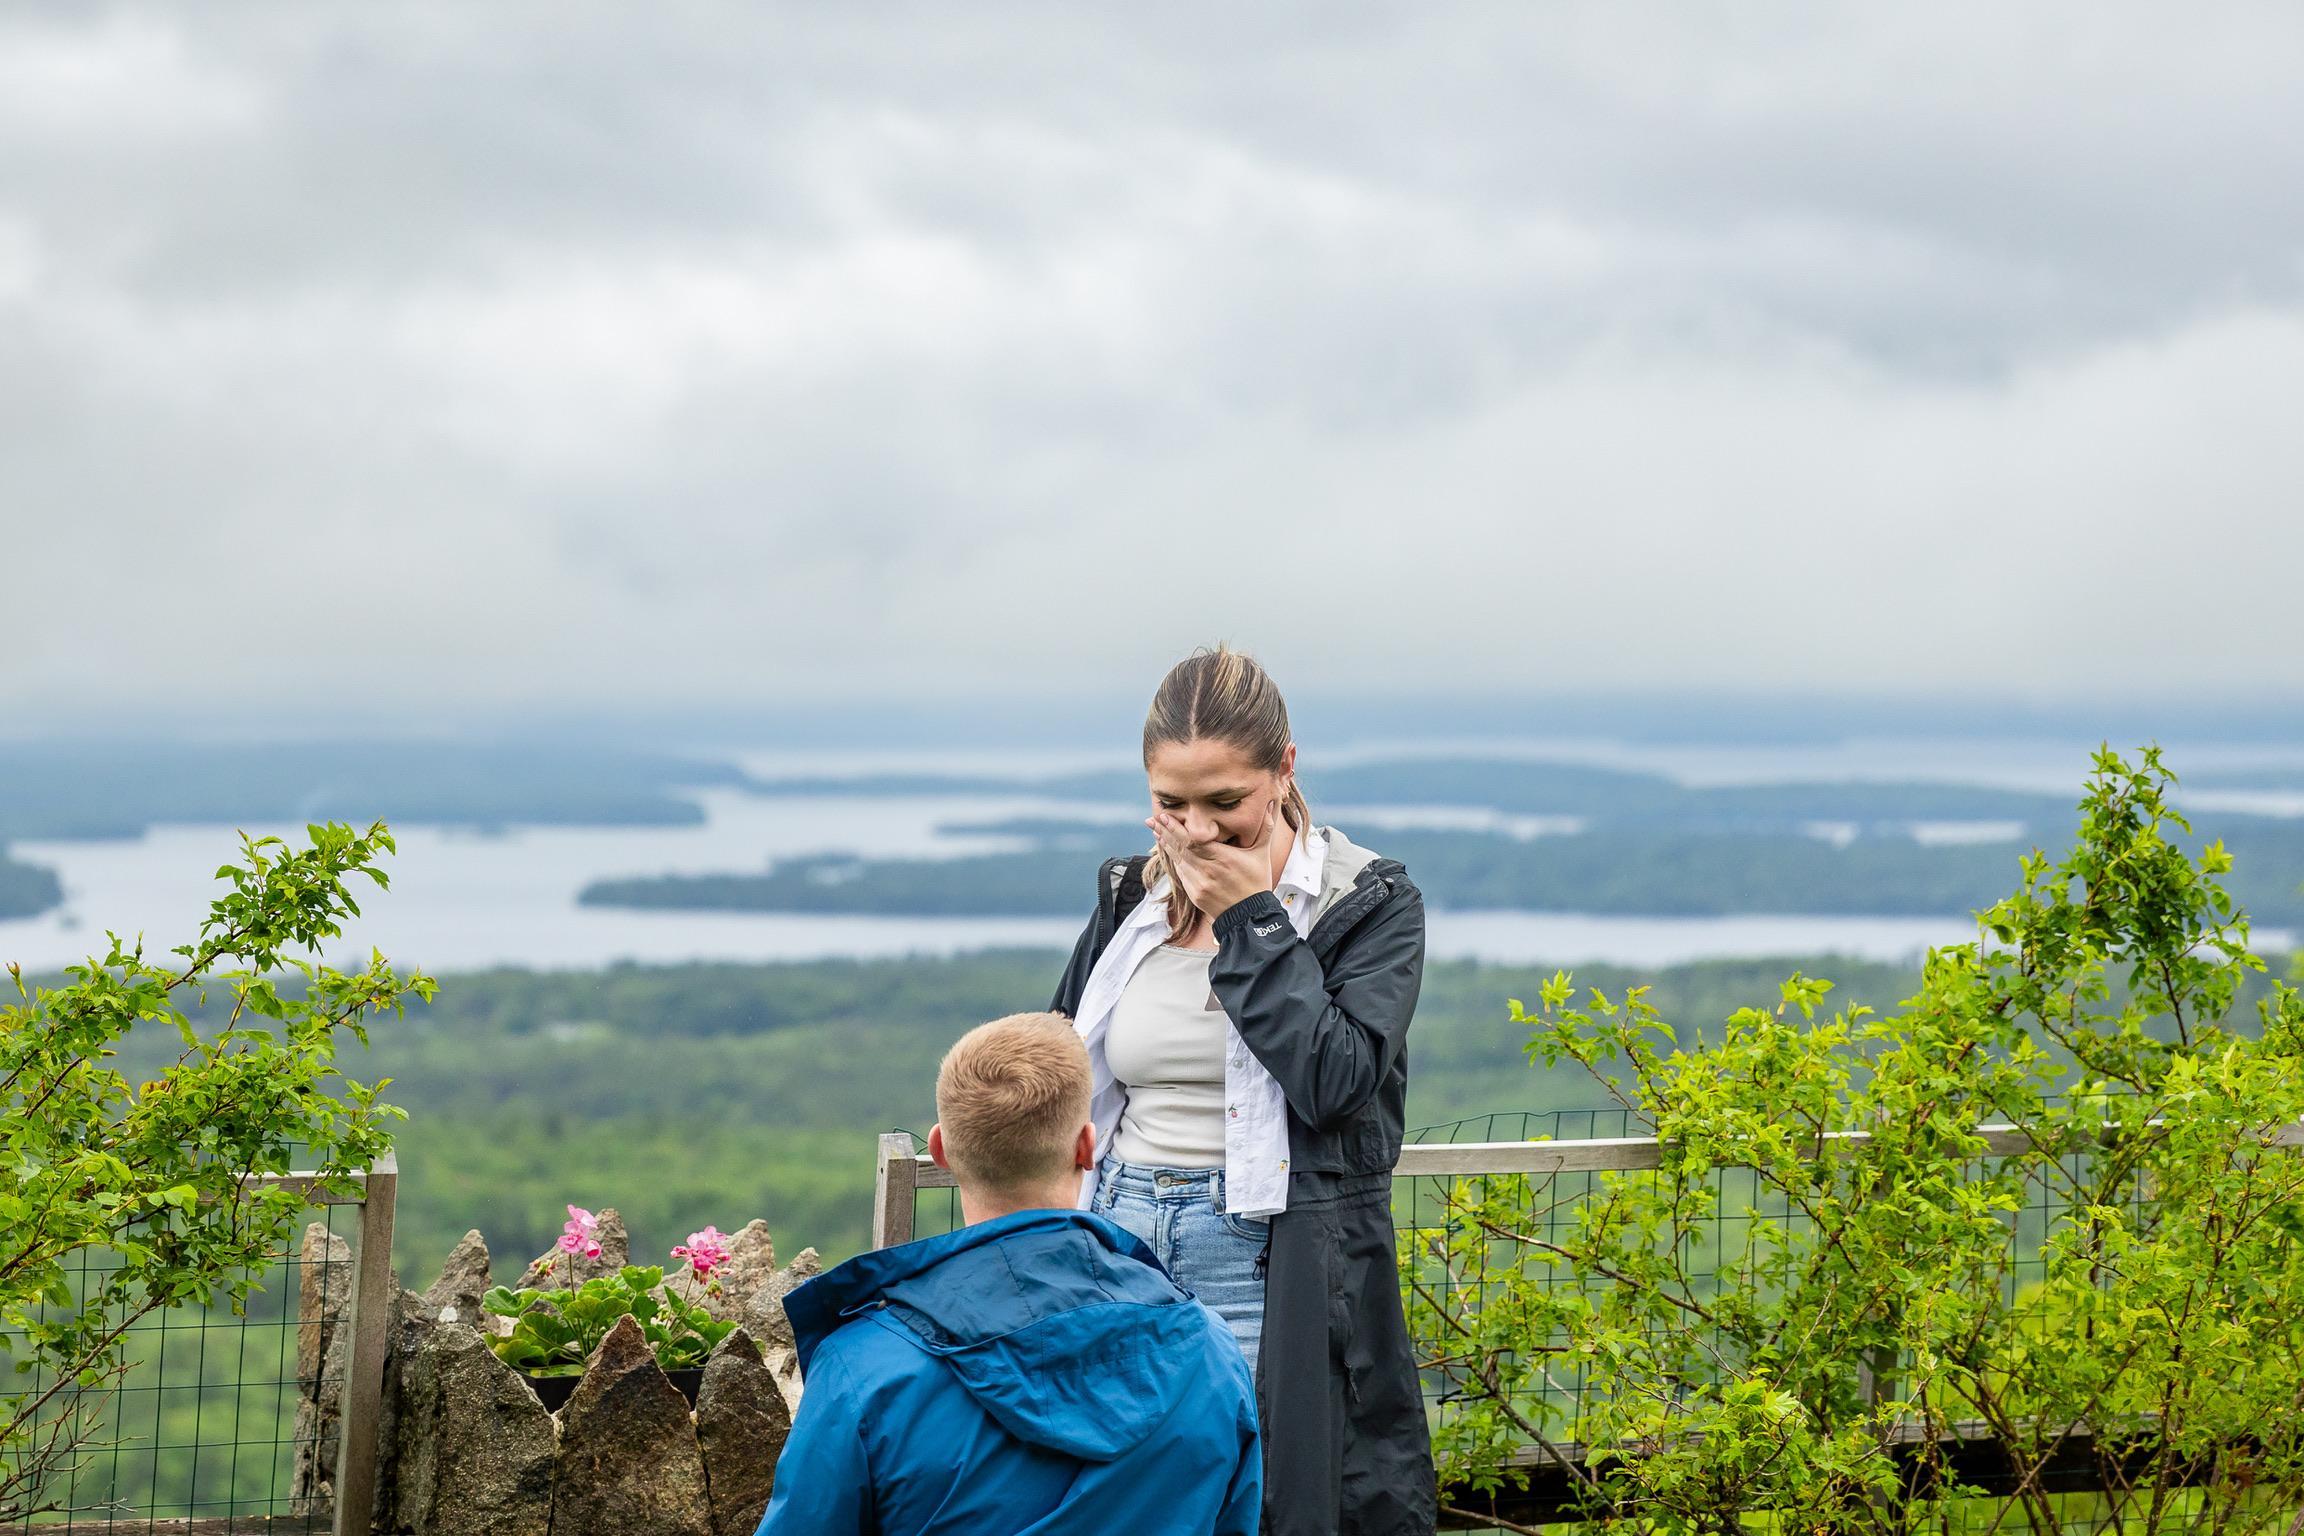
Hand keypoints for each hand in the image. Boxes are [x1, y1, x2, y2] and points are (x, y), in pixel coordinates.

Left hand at [1147, 798, 1280, 918]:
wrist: (1250, 916)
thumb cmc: (1257, 882)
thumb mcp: (1262, 854)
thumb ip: (1265, 828)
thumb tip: (1272, 804)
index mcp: (1224, 858)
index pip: (1194, 840)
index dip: (1177, 828)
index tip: (1165, 817)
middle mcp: (1209, 870)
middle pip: (1181, 848)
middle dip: (1165, 832)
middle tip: (1151, 819)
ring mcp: (1200, 884)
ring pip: (1178, 860)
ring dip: (1166, 845)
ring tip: (1155, 831)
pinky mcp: (1195, 894)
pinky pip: (1181, 874)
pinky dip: (1173, 860)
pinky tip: (1167, 850)